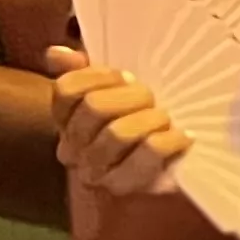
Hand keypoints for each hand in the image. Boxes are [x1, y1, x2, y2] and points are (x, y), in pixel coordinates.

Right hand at [44, 48, 187, 198]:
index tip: (127, 77)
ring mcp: (95, 170)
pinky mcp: (125, 186)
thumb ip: (86, 70)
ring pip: (119, 132)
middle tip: (153, 98)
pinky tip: (183, 136)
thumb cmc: (141, 121)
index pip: (67, 89)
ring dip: (152, 119)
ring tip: (166, 119)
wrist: (167, 173)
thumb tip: (56, 53)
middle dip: (133, 96)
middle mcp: (73, 147)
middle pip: (95, 107)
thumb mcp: (117, 91)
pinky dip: (171, 140)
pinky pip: (148, 153)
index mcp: (66, 119)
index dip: (100, 75)